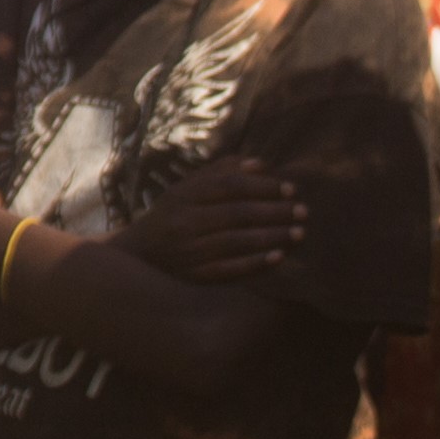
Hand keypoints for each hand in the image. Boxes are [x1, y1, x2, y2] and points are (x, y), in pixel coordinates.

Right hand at [113, 158, 306, 286]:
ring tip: (298, 233)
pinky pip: (230, 269)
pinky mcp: (194, 276)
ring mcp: (189, 250)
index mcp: (185, 195)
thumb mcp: (186, 188)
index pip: (230, 186)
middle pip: (237, 213)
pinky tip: (279, 257)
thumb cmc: (170, 216)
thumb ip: (220, 172)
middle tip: (303, 211)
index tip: (290, 189)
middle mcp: (185, 221)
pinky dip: (256, 263)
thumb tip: (260, 163)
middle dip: (274, 212)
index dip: (263, 186)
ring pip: (237, 241)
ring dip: (272, 237)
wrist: (136, 256)